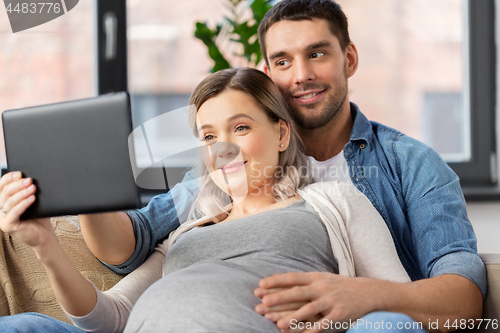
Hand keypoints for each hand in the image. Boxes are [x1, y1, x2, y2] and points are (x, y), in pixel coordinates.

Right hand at [0, 171, 52, 248]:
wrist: (44, 234)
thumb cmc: (39, 217)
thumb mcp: (33, 200)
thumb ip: (28, 191)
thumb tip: (30, 178)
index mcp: (4, 201)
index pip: (1, 186)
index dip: (8, 178)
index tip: (19, 173)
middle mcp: (0, 209)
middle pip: (5, 193)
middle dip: (18, 185)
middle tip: (29, 180)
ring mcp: (2, 218)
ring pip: (9, 202)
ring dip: (22, 193)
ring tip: (33, 188)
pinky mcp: (7, 226)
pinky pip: (14, 212)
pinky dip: (23, 204)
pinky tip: (32, 198)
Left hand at [254, 272, 379, 332]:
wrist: (367, 292)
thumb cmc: (338, 285)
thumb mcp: (320, 277)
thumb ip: (301, 280)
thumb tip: (276, 277)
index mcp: (315, 278)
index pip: (292, 278)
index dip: (276, 281)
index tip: (260, 285)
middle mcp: (322, 288)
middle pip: (298, 292)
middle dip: (280, 298)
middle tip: (263, 302)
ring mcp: (330, 301)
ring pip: (309, 309)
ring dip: (293, 317)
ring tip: (278, 324)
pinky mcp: (339, 314)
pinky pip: (323, 324)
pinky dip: (312, 330)